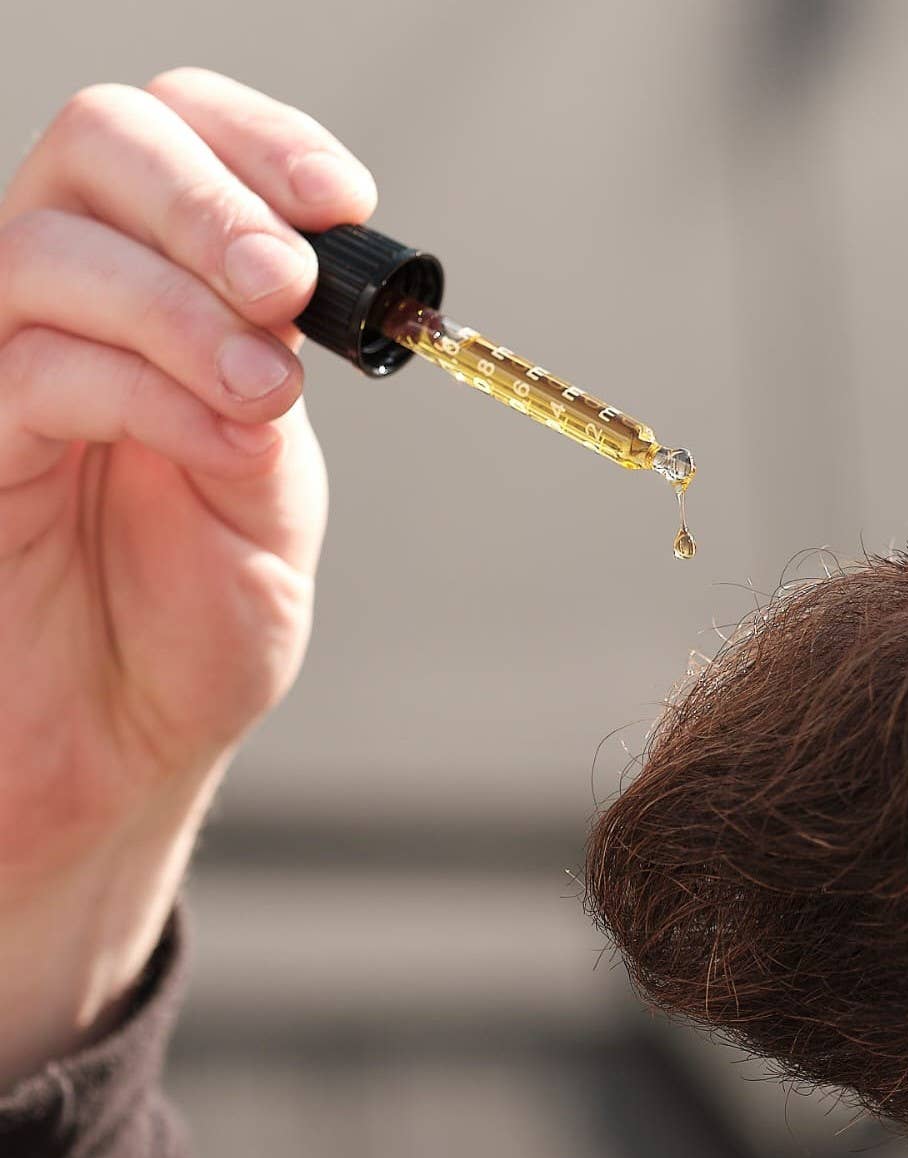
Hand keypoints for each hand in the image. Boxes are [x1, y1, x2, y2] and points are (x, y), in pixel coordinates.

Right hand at [0, 68, 374, 1082]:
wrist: (138, 734)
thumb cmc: (203, 616)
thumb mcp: (273, 486)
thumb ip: (268, 389)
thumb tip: (277, 306)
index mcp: (165, 296)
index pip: (182, 135)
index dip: (259, 143)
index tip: (337, 200)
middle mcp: (75, 304)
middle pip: (105, 144)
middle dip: (213, 203)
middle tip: (286, 284)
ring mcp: (9, 365)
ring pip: (58, 247)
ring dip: (186, 307)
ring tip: (267, 390)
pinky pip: (38, 364)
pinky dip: (148, 385)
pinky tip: (220, 435)